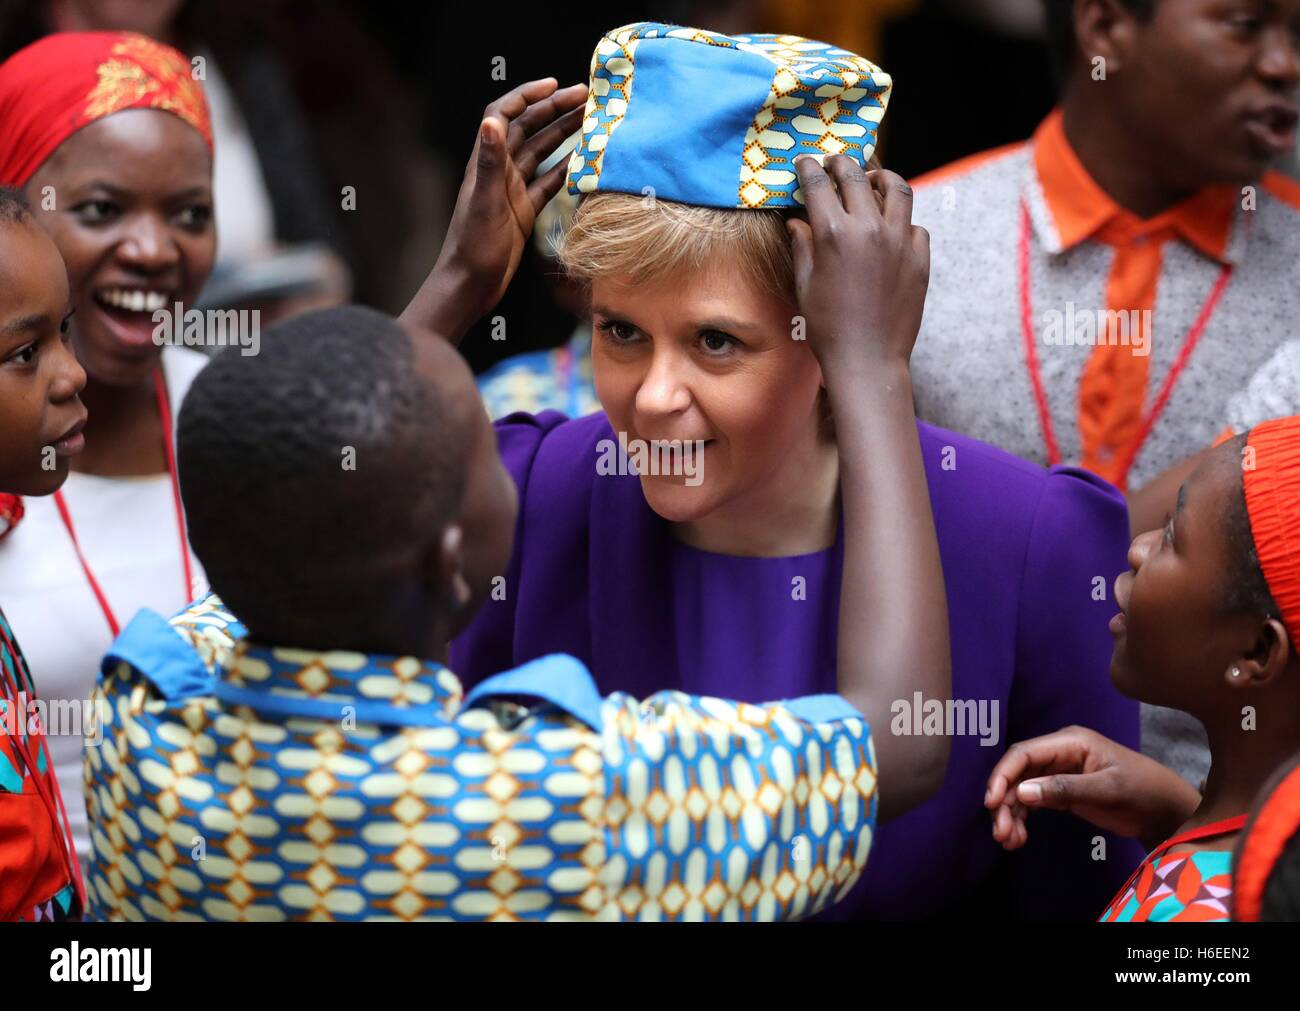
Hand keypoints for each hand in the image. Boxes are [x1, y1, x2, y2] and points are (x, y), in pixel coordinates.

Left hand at [405, 78, 586, 339]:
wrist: (471, 284)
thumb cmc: (472, 246)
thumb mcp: (483, 202)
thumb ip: (490, 162)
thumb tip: (492, 122)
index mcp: (486, 162)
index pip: (504, 114)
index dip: (527, 95)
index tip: (554, 84)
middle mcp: (500, 171)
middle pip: (528, 129)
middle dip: (555, 109)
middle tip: (586, 96)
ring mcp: (513, 190)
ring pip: (542, 152)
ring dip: (564, 134)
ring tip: (591, 120)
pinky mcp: (524, 210)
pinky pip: (548, 182)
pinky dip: (566, 169)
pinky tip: (585, 161)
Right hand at [786, 156, 929, 373]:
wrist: (868, 360)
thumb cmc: (828, 328)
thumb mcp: (805, 285)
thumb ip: (803, 246)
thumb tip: (796, 222)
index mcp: (834, 235)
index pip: (819, 184)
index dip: (809, 168)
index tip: (805, 163)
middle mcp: (869, 230)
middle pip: (856, 176)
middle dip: (841, 163)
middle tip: (834, 162)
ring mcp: (899, 242)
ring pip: (897, 189)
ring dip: (881, 178)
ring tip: (873, 179)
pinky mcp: (920, 259)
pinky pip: (915, 226)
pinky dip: (902, 221)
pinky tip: (891, 228)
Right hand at [984, 725, 1200, 850]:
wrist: (1166, 810)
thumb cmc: (1143, 790)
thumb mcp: (1106, 789)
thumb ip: (1065, 788)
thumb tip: (1021, 792)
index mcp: (1069, 742)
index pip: (1023, 754)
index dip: (1003, 775)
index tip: (991, 802)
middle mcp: (1058, 754)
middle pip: (1017, 773)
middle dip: (1004, 802)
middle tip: (1000, 832)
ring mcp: (1058, 773)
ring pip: (1020, 790)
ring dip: (1011, 814)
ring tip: (1009, 841)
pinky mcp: (1061, 791)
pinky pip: (1032, 802)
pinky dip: (1022, 819)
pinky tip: (1019, 838)